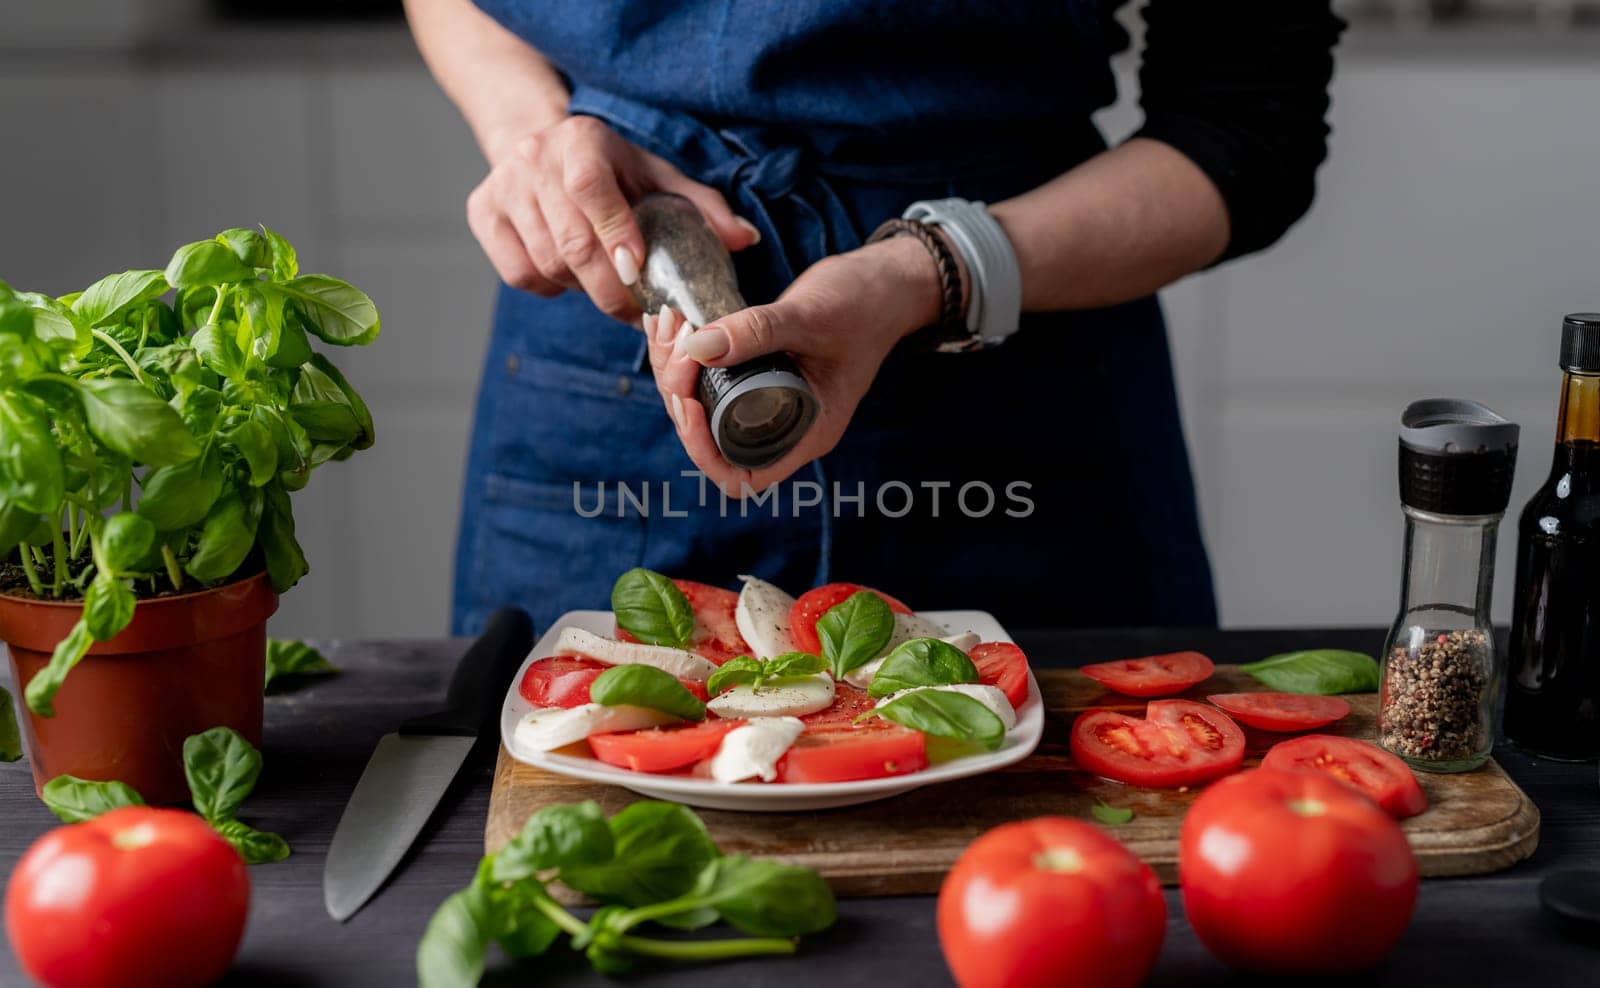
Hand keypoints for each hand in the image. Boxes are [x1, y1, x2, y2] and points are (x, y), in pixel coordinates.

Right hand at [467, 115, 758, 318]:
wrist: (538, 143)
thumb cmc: (611, 167)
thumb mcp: (657, 175)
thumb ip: (701, 207)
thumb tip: (744, 240)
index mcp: (582, 141)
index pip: (591, 191)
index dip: (615, 236)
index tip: (639, 273)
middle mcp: (535, 160)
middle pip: (570, 243)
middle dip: (609, 288)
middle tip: (638, 313)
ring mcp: (503, 187)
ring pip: (545, 263)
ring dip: (582, 289)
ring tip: (608, 288)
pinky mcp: (482, 213)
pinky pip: (518, 273)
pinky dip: (548, 286)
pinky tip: (569, 276)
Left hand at [647, 236, 943, 492]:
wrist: (886, 282)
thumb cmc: (864, 304)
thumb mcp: (811, 315)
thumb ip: (757, 331)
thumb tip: (696, 347)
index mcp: (807, 432)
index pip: (741, 475)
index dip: (704, 450)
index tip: (688, 402)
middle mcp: (785, 426)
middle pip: (710, 440)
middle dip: (681, 396)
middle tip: (672, 342)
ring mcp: (770, 402)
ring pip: (703, 408)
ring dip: (676, 373)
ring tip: (668, 324)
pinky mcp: (757, 375)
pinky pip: (710, 380)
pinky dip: (686, 357)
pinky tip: (673, 324)